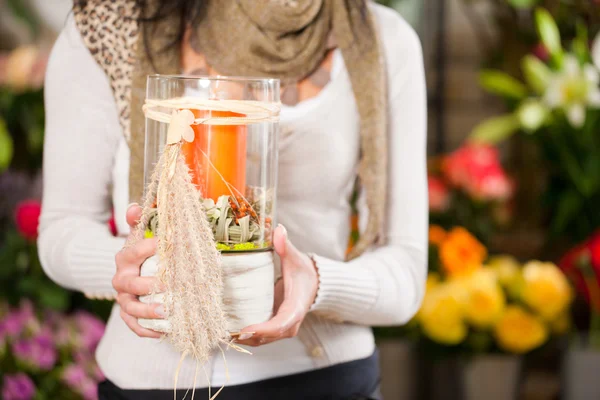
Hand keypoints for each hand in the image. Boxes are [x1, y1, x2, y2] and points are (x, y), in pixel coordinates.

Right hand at [113, 204, 163, 338]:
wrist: (128, 274)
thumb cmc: (141, 254)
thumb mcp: (137, 236)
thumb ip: (137, 221)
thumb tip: (135, 206)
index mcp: (124, 258)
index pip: (134, 251)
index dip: (149, 247)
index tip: (168, 244)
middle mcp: (121, 279)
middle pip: (130, 284)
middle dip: (148, 285)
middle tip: (169, 285)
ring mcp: (123, 299)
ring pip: (131, 308)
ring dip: (148, 311)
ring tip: (167, 312)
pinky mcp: (128, 316)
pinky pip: (134, 326)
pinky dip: (147, 330)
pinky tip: (163, 332)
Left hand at [236, 225, 318, 345]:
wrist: (313, 284)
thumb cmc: (303, 271)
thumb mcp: (295, 258)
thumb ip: (285, 246)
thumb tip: (278, 229)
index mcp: (296, 307)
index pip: (281, 324)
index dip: (264, 330)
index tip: (246, 330)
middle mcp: (290, 322)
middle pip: (269, 337)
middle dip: (248, 337)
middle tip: (225, 333)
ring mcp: (283, 328)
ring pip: (263, 340)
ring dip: (244, 340)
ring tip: (222, 334)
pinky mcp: (275, 328)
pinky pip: (261, 337)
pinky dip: (246, 337)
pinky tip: (228, 332)